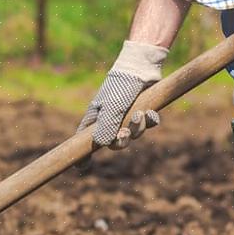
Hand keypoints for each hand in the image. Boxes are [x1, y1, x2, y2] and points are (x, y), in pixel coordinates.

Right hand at [76, 41, 167, 159]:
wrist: (141, 66)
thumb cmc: (121, 86)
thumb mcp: (112, 107)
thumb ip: (107, 127)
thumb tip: (101, 145)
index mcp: (96, 118)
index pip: (84, 141)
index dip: (82, 155)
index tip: (81, 168)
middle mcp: (110, 118)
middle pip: (113, 143)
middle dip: (121, 141)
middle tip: (126, 133)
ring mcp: (126, 115)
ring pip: (133, 134)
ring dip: (138, 128)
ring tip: (141, 114)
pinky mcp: (142, 109)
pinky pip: (148, 125)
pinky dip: (151, 120)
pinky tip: (152, 112)